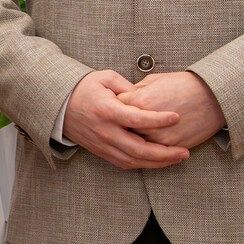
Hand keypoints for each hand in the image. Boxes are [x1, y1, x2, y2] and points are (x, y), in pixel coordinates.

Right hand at [62, 71, 190, 170]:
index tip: (177, 117)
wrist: (58, 105)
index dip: (158, 119)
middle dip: (165, 153)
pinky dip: (144, 165)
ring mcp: (102, 144)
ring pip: (134, 161)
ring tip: (177, 158)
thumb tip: (149, 97)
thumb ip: (129, 86)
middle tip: (185, 151)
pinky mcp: (101, 152)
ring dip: (158, 163)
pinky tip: (159, 161)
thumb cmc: (84, 88)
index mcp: (106, 110)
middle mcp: (105, 131)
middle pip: (139, 149)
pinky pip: (125, 163)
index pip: (137, 118)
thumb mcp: (105, 78)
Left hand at [117, 71, 226, 149]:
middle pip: (122, 130)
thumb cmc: (183, 84)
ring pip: (135, 146)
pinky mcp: (170, 147)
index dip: (116, 107)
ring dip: (132, 143)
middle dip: (120, 128)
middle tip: (119, 126)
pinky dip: (147, 154)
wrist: (213, 96)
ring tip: (130, 139)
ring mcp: (158, 137)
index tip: (117, 107)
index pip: (116, 108)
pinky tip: (145, 149)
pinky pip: (151, 154)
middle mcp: (145, 122)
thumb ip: (135, 90)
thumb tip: (123, 98)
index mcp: (138, 101)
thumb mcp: (154, 80)